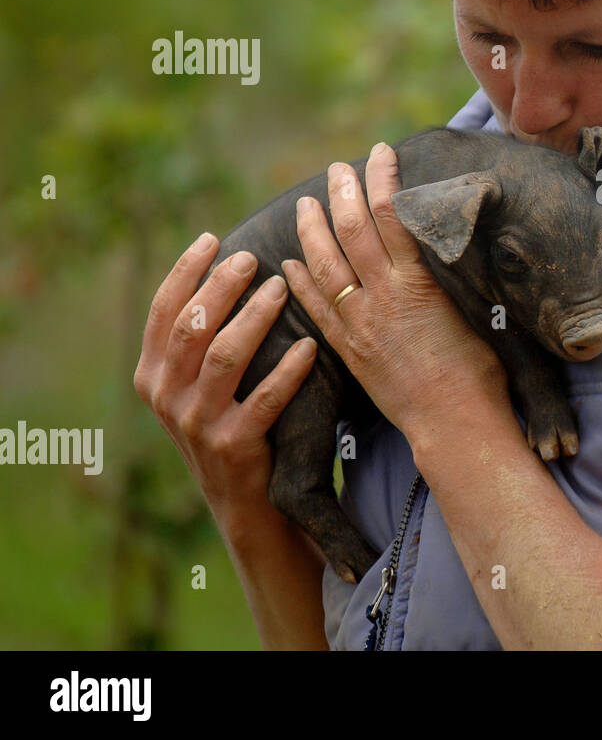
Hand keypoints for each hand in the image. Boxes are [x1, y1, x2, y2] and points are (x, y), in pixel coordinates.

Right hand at [134, 233, 317, 518]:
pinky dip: (288, 370)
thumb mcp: (199, 385)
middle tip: (253, 258)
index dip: (185, 271)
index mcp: (153, 374)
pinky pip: (264, 399)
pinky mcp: (233, 446)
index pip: (162, 310)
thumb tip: (227, 266)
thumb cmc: (230, 423)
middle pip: (191, 325)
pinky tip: (310, 346)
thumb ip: (200, 338)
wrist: (245, 501)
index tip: (213, 238)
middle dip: (221, 286)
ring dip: (254, 318)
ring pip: (223, 356)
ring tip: (282, 288)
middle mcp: (166, 397)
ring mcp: (197, 423)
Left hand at [281, 142, 506, 446]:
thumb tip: (444, 239)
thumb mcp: (474, 309)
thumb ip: (450, 274)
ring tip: (304, 204)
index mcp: (418, 282)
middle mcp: (383, 296)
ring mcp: (360, 324)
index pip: (392, 214)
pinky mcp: (350, 351)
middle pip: (352, 231)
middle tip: (336, 168)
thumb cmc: (481, 372)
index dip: (382, 178)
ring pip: (324, 265)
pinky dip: (300, 283)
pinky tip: (288, 265)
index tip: (380, 152)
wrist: (455, 425)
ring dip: (311, 230)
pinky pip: (316, 309)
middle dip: (341, 193)